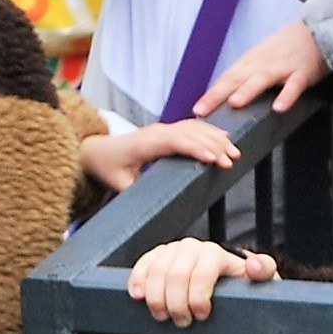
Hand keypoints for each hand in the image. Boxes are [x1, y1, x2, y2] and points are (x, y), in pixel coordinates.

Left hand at [79, 117, 242, 193]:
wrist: (97, 151)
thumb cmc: (109, 167)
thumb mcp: (119, 185)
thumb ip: (135, 193)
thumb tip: (152, 207)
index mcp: (146, 143)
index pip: (175, 142)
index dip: (196, 148)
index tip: (213, 158)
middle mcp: (157, 132)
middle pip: (190, 133)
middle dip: (213, 144)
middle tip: (232, 159)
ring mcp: (163, 129)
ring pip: (193, 128)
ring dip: (215, 137)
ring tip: (234, 151)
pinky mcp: (167, 131)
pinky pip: (191, 127)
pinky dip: (209, 131)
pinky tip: (224, 138)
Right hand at [127, 236, 274, 325]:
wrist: (219, 282)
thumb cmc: (240, 285)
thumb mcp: (258, 281)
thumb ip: (263, 272)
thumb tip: (255, 266)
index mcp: (216, 253)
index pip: (203, 273)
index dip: (198, 297)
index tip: (202, 316)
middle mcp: (193, 247)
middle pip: (176, 276)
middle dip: (177, 304)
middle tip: (183, 323)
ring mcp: (173, 250)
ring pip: (156, 272)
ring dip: (157, 299)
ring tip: (164, 317)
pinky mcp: (157, 256)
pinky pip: (143, 265)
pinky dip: (138, 281)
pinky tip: (138, 297)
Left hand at [192, 17, 329, 116]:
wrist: (318, 29)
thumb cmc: (288, 47)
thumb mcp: (263, 57)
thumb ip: (246, 75)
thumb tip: (226, 95)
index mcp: (251, 62)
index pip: (226, 79)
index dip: (211, 94)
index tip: (196, 109)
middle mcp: (262, 63)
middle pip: (237, 79)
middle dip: (218, 95)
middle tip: (202, 110)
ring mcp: (283, 67)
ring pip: (262, 79)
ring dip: (248, 90)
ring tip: (235, 102)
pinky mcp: (303, 72)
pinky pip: (294, 85)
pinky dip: (287, 96)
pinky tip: (279, 107)